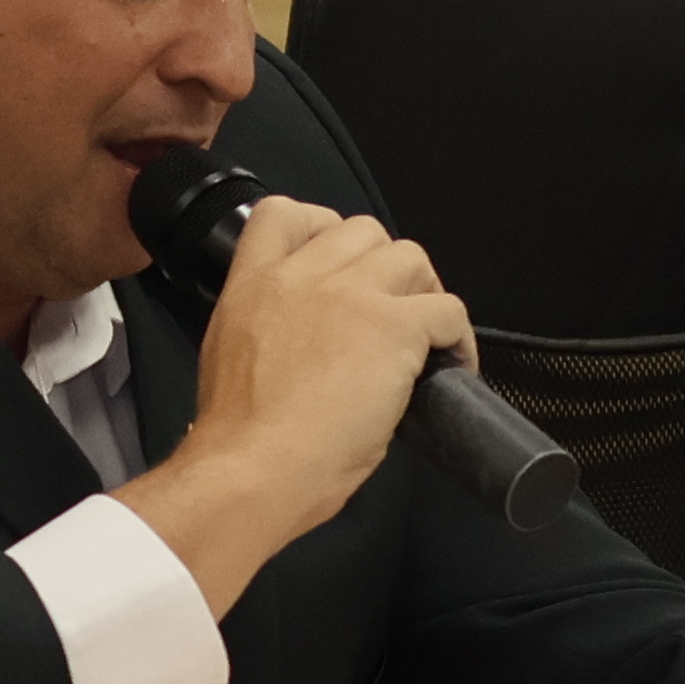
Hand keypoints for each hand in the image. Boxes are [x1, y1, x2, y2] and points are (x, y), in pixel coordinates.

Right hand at [116, 197, 472, 615]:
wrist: (254, 470)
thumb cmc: (239, 440)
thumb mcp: (226, 358)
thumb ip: (264, 329)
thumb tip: (301, 342)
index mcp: (252, 285)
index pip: (283, 213)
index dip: (321, 227)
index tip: (339, 262)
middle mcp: (301, 277)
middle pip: (362, 230)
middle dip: (382, 266)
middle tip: (390, 312)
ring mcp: (350, 296)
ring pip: (410, 257)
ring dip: (422, 293)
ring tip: (424, 337)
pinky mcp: (393, 327)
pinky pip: (448, 310)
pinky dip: (458, 338)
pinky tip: (451, 366)